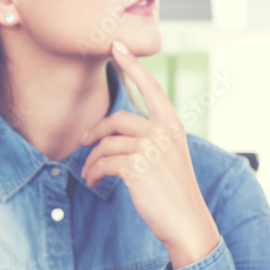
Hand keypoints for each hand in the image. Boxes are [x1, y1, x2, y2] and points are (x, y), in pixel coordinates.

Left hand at [80, 39, 219, 269]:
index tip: (118, 46)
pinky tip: (94, 182)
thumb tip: (115, 135)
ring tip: (90, 174)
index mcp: (173, 127)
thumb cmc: (175, 195)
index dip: (133, 66)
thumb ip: (151, 140)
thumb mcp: (169, 159)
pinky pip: (104, 162)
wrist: (186, 222)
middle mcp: (163, 133)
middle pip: (118, 119)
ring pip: (107, 143)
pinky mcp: (136, 166)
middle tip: (84, 144)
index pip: (152, 89)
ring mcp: (150, 148)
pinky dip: (94, 172)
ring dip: (92, 159)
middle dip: (96, 132)